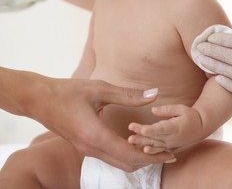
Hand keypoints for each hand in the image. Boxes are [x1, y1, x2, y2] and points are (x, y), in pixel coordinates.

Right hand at [10, 70, 174, 171]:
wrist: (37, 99)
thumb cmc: (67, 92)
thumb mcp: (99, 89)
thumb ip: (128, 94)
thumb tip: (154, 94)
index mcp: (96, 136)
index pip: (131, 155)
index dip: (153, 156)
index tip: (170, 153)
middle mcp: (91, 148)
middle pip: (127, 164)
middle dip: (149, 160)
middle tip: (168, 152)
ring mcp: (87, 150)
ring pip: (118, 163)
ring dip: (138, 158)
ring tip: (156, 148)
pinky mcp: (84, 146)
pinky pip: (110, 157)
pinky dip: (126, 154)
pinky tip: (136, 142)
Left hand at [128, 104, 202, 153]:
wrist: (200, 128)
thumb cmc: (190, 116)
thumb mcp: (181, 108)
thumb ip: (167, 110)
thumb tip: (153, 110)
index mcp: (175, 127)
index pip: (161, 129)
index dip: (151, 129)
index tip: (142, 128)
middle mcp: (172, 138)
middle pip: (154, 138)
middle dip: (141, 137)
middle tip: (129, 136)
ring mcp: (170, 144)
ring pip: (154, 145)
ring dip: (142, 144)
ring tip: (131, 141)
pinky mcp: (168, 147)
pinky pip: (158, 151)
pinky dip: (149, 151)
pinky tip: (140, 150)